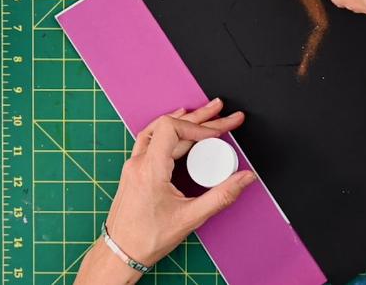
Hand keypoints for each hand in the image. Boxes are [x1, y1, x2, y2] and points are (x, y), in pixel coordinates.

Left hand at [79, 98, 255, 283]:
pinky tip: (179, 127)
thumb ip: (222, 195)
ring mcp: (134, 165)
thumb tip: (245, 178)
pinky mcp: (134, 171)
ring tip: (206, 113)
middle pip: (170, 126)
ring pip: (158, 130)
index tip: (218, 133)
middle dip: (202, 118)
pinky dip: (168, 129)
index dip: (198, 126)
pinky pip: (150, 139)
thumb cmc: (147, 238)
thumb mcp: (191, 218)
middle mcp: (138, 163)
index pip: (172, 128)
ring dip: (184, 120)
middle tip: (225, 112)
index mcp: (150, 170)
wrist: (120, 253)